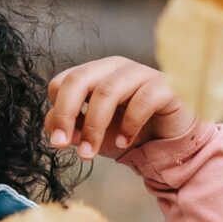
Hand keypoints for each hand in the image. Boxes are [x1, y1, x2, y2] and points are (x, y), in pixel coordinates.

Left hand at [48, 56, 196, 154]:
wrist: (169, 144)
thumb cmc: (130, 133)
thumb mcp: (94, 134)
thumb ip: (72, 128)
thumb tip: (54, 129)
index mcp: (95, 74)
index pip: (64, 81)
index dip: (56, 110)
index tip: (57, 140)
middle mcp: (116, 68)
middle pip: (80, 80)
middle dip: (66, 114)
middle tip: (61, 144)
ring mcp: (141, 74)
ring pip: (107, 92)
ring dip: (94, 126)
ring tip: (90, 152)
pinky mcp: (166, 87)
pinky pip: (142, 101)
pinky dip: (129, 125)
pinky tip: (125, 142)